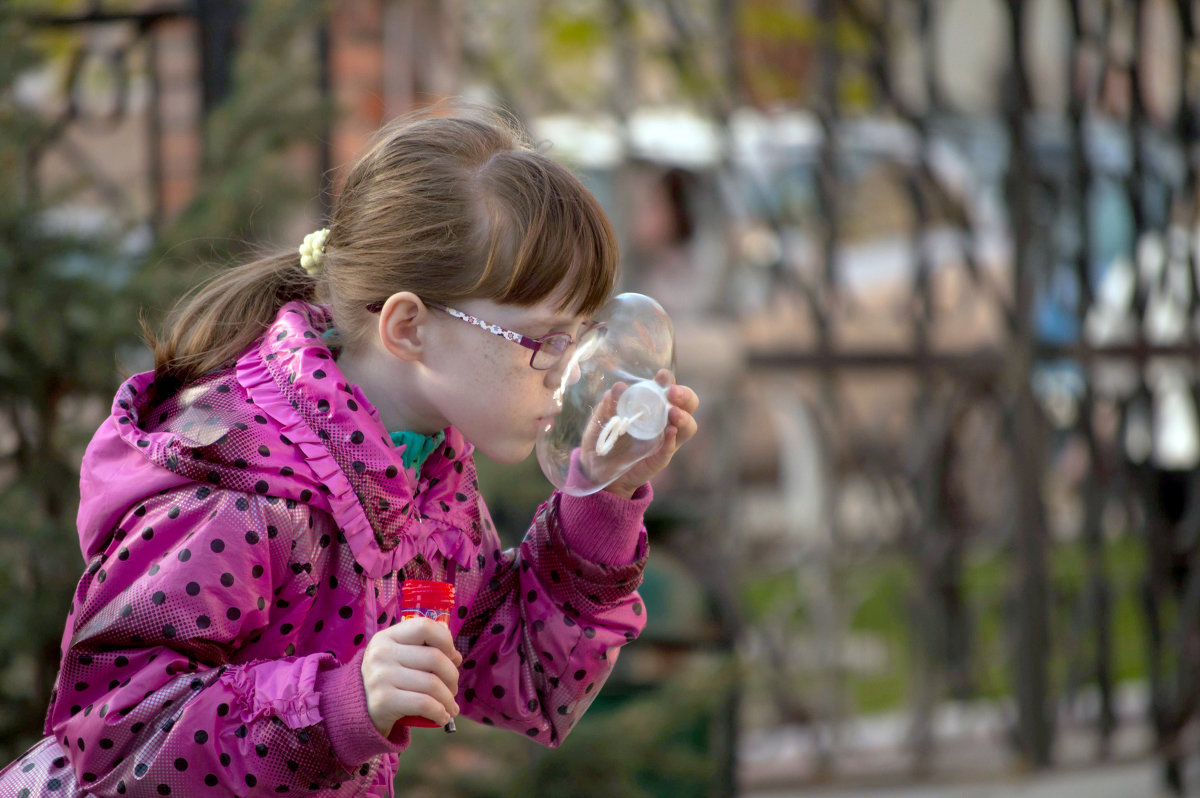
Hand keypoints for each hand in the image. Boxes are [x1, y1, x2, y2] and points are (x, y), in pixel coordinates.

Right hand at [361, 617, 462, 735]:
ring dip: (449, 699)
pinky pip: (424, 704)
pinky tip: (443, 716)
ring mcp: (380, 676)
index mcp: (386, 637)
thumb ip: (424, 649)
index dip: (446, 641)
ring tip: (450, 706)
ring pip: (433, 684)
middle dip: (452, 676)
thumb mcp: (399, 658)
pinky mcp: (383, 701)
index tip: (453, 658)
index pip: (424, 626)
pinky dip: (440, 712)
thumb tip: (455, 655)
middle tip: (453, 689)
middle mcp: (381, 653)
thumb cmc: (388, 681)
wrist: (357, 711)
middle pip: (435, 658)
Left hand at [602, 370, 698, 498]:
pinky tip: (669, 432)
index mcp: (654, 405)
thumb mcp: (603, 418)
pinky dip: (671, 440)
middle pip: (689, 405)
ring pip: (688, 427)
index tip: (662, 376)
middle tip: (672, 393)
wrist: (599, 469)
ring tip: (673, 413)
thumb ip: (610, 404)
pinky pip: (670, 448)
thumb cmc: (606, 437)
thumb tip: (619, 387)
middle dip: (685, 396)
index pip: (669, 389)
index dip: (669, 381)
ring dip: (684, 418)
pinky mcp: (660, 458)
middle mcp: (665, 420)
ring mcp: (665, 440)